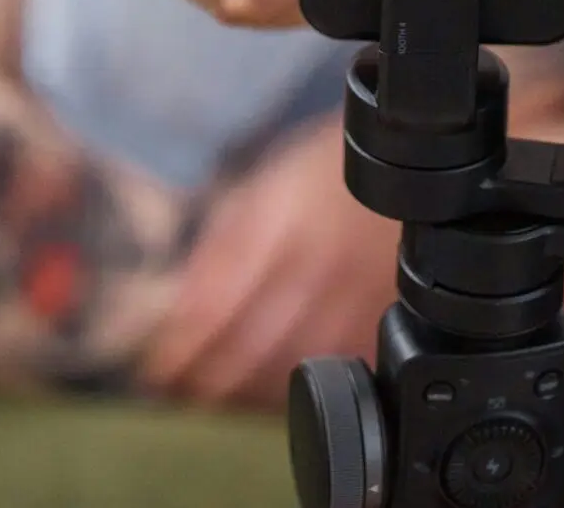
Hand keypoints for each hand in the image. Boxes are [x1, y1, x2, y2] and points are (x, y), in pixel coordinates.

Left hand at [138, 115, 398, 409]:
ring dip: (241, 390)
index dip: (181, 347)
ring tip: (209, 393)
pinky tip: (264, 390)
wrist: (406, 169)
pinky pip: (330, 371)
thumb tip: (180, 313)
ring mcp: (354, 295)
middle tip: (173, 386)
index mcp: (280, 221)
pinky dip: (292, 387)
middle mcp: (318, 262)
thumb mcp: (262, 187)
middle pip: (248, 345)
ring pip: (286, 367)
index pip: (216, 304)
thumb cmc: (323, 176)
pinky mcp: (381, 319)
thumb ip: (220, 249)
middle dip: (202, 376)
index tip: (157, 367)